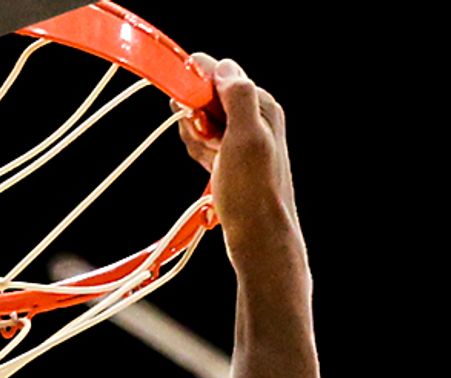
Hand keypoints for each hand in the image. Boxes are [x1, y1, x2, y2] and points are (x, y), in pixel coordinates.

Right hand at [182, 59, 301, 291]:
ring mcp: (243, 139)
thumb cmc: (252, 193)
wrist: (260, 239)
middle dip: (194, 115)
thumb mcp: (246, 136)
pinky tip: (206, 166)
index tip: (189, 111)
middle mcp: (255, 117)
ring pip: (203, 121)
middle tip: (204, 141)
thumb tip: (223, 66)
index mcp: (261, 105)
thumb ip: (238, 96)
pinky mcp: (232, 160)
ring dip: (195, 137)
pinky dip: (199, 150)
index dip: (197, 88)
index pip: (220, 72)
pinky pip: (206, 143)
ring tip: (208, 159)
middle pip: (208, 96)